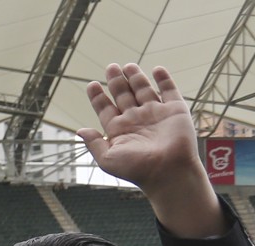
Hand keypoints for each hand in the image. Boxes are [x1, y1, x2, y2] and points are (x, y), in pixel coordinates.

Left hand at [79, 63, 222, 237]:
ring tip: (127, 66)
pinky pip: (169, 90)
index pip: (105, 109)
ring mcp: (156, 113)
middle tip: (110, 67)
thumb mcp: (108, 158)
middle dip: (116, 81)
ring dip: (135, 77)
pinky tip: (156, 69)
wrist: (168, 171)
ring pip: (143, 90)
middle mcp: (136, 120)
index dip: (98, 97)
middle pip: (123, 95)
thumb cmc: (137, 169)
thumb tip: (79, 130)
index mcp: (120, 130)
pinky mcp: (175, 110)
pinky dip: (163, 79)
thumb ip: (93, 143)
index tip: (92, 85)